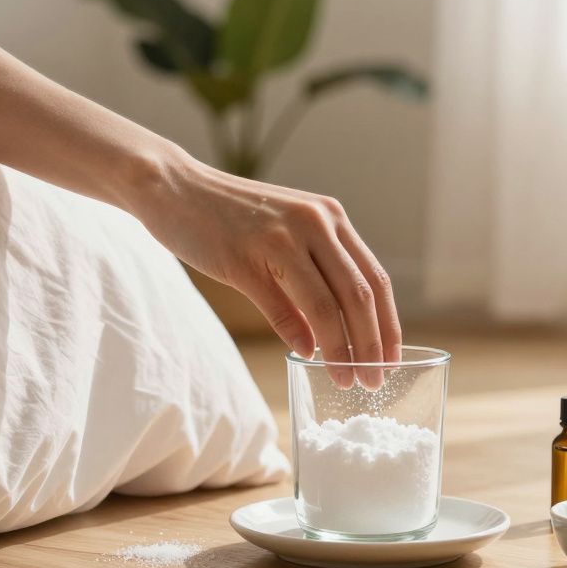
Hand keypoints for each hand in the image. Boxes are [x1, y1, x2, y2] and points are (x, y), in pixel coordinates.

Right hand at [132, 151, 399, 389]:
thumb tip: (329, 336)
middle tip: (374, 381)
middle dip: (372, 345)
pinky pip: (280, 305)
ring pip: (326, 305)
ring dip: (341, 349)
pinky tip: (305, 355)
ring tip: (345, 378)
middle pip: (359, 295)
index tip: (392, 360)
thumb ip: (314, 275)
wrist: (174, 186)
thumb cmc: (231, 217)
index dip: (389, 325)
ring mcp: (280, 238)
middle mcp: (315, 223)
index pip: (376, 279)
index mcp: (330, 217)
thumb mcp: (286, 234)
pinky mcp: (245, 257)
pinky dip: (297, 335)